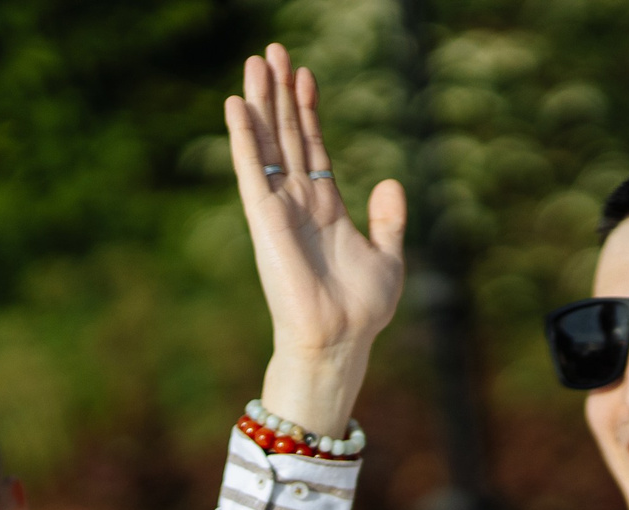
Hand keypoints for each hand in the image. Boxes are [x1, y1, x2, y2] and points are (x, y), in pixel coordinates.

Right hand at [227, 43, 408, 437]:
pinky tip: (236, 106)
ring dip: (261, 103)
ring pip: (267, 143)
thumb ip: (389, 219)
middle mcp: (298, 201)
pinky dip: (244, 138)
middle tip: (274, 51)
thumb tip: (391, 181)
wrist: (340, 340)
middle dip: (281, 93)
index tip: (307, 74)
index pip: (314, 146)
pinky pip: (251, 170)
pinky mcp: (264, 219)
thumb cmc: (362, 310)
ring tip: (257, 62)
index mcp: (325, 206)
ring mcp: (279, 207)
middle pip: (287, 134)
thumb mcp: (388, 258)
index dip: (310, 110)